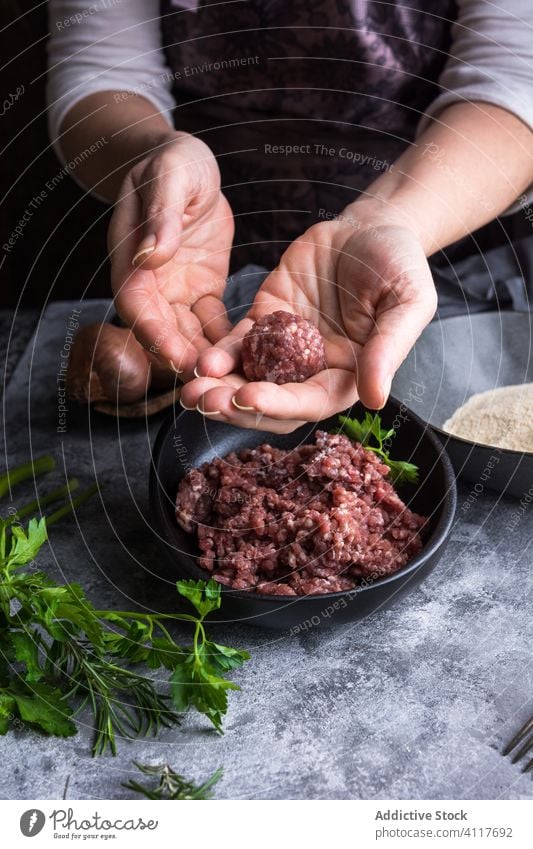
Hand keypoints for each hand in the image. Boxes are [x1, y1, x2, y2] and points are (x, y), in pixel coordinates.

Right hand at [108, 133, 233, 377]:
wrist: (190, 162)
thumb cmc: (173, 160)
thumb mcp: (170, 176)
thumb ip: (161, 215)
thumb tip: (150, 256)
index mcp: (132, 258)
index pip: (137, 306)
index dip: (155, 335)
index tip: (179, 358)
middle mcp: (151, 282)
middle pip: (162, 331)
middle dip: (185, 359)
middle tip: (214, 386)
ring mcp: (176, 290)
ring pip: (188, 334)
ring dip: (207, 358)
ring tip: (235, 381)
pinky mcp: (202, 290)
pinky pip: (213, 323)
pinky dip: (227, 341)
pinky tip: (252, 358)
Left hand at [180, 216, 436, 431]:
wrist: (372, 226)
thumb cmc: (399, 264)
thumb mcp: (407, 302)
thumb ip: (390, 348)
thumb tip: (375, 399)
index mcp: (348, 376)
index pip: (310, 403)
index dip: (278, 405)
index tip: (247, 398)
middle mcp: (313, 370)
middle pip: (271, 403)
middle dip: (236, 407)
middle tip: (204, 403)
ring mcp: (285, 349)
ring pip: (247, 380)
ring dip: (219, 390)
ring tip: (191, 392)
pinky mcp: (265, 321)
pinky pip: (237, 344)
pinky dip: (219, 355)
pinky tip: (200, 360)